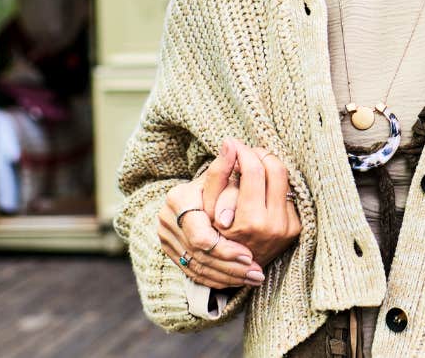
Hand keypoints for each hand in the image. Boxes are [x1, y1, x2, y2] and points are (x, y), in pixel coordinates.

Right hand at [158, 167, 263, 288]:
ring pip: (200, 270)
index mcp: (177, 203)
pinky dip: (223, 280)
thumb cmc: (206, 191)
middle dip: (230, 265)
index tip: (248, 254)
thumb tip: (234, 144)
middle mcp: (168, 225)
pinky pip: (200, 276)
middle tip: (255, 269)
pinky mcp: (178, 258)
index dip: (225, 248)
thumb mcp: (214, 179)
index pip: (201, 236)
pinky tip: (245, 281)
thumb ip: (224, 168)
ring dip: (230, 276)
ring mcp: (171, 245)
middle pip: (202, 256)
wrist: (183, 214)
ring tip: (255, 277)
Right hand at [209, 139, 301, 269]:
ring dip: (268, 166)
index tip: (235, 145)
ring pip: (285, 179)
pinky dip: (274, 184)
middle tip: (246, 152)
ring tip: (252, 165)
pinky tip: (260, 186)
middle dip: (259, 154)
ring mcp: (287, 228)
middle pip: (276, 169)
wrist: (233, 266)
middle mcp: (273, 226)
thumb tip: (229, 142)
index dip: (244, 153)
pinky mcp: (295, 229)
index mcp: (250, 222)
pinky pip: (289, 194)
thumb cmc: (215, 235)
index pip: (254, 172)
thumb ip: (218, 173)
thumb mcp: (208, 207)